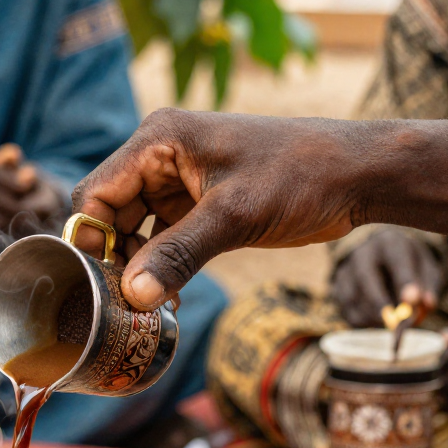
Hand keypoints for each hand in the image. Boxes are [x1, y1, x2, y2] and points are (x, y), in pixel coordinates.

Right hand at [71, 109, 371, 308]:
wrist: (357, 174)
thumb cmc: (301, 176)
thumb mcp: (235, 217)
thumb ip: (179, 254)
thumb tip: (132, 295)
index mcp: (159, 140)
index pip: (97, 192)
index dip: (89, 239)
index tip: (95, 286)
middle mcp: (160, 155)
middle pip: (110, 212)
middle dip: (113, 259)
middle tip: (122, 306)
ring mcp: (179, 180)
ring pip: (133, 229)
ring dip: (138, 268)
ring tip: (149, 307)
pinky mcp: (198, 203)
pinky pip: (162, 238)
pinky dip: (161, 267)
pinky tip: (168, 298)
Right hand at [332, 228, 442, 327]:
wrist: (383, 259)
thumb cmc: (410, 266)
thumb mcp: (426, 269)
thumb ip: (428, 285)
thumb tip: (426, 305)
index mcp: (390, 243)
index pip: (396, 260)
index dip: (404, 281)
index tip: (412, 301)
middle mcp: (363, 254)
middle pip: (365, 277)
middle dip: (380, 302)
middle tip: (395, 325)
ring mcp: (345, 271)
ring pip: (354, 298)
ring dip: (374, 317)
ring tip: (392, 322)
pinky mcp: (337, 290)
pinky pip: (348, 312)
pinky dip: (364, 323)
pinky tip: (378, 321)